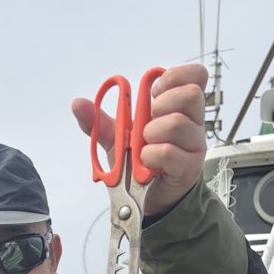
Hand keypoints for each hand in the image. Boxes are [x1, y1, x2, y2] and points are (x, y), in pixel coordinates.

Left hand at [72, 63, 208, 217]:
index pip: (196, 75)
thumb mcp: (117, 140)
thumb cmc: (140, 164)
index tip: (154, 94)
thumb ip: (99, 121)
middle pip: (191, 94)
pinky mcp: (189, 167)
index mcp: (179, 107)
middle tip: (148, 124)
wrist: (149, 198)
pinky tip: (147, 162)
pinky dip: (150, 156)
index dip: (174, 77)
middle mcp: (192, 122)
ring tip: (143, 148)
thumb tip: (78, 104)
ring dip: (151, 134)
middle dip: (162, 104)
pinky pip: (168, 151)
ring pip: (177, 123)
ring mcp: (194, 144)